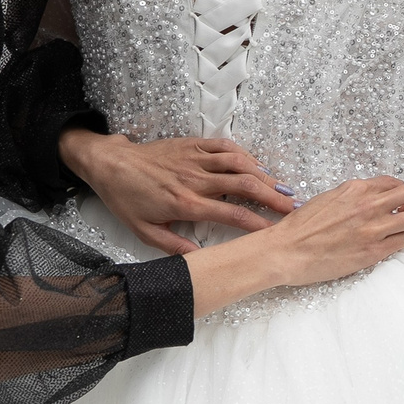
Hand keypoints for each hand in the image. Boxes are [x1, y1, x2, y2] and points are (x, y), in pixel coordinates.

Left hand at [58, 129, 293, 254]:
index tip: (276, 230)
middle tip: (293, 207)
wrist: (110, 165)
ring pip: (239, 163)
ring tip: (282, 187)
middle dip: (273, 196)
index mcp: (185, 203)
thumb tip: (200, 259)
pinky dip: (245, 155)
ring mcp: (195, 159)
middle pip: (244, 185)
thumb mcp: (144, 231)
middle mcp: (195, 180)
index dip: (258, 222)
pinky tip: (257, 165)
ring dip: (265, 174)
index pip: (232, 213)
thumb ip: (174, 246)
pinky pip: (225, 146)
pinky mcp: (192, 144)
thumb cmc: (126, 199)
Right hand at [182, 177, 403, 315]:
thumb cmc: (302, 227)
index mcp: (356, 188)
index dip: (402, 190)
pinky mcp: (373, 252)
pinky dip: (403, 238)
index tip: (400, 198)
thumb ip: (355, 195)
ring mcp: (373, 229)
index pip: (396, 181)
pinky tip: (392, 241)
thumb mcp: (330, 198)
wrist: (286, 251)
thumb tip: (375, 196)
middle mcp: (369, 205)